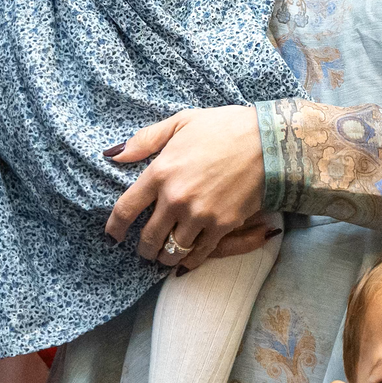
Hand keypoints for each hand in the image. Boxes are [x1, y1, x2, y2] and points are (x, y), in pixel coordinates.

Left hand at [104, 105, 266, 267]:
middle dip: (142, 248)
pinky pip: (199, 253)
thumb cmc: (224, 127)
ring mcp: (199, 215)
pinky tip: (186, 259)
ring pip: (171, 250)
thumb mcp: (181, 122)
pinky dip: (190, 260)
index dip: (115, 228)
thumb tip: (114, 155)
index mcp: (160, 172)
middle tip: (143, 250)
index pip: (125, 209)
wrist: (268, 141)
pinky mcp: (222, 225)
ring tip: (165, 255)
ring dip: (165, 256)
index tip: (113, 236)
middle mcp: (175, 198)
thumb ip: (145, 140)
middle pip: (147, 238)